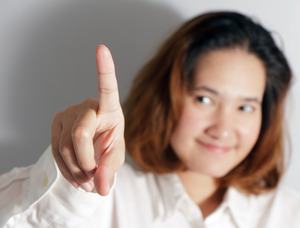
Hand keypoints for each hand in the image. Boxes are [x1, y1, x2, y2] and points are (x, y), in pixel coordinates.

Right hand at [51, 45, 124, 195]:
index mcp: (109, 108)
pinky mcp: (56, 123)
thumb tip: (101, 188)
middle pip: (79, 136)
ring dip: (76, 172)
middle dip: (86, 164)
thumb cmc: (110, 145)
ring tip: (88, 184)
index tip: (102, 48)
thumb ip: (110, 170)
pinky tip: (77, 178)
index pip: (107, 87)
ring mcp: (68, 113)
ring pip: (65, 147)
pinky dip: (66, 170)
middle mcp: (87, 106)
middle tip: (94, 180)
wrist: (94, 147)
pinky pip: (55, 151)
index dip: (104, 69)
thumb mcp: (116, 157)